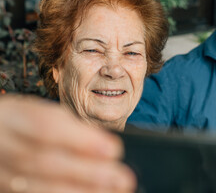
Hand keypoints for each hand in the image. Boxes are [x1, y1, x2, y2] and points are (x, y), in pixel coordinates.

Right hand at [0, 94, 135, 192]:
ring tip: (112, 192)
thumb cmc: (19, 122)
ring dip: (80, 192)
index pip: (48, 129)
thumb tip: (103, 143)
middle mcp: (5, 146)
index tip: (114, 149)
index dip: (82, 141)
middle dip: (89, 173)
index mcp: (15, 118)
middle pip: (48, 163)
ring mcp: (1, 172)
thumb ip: (66, 126)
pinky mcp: (3, 190)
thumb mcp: (37, 111)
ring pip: (40, 187)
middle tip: (123, 179)